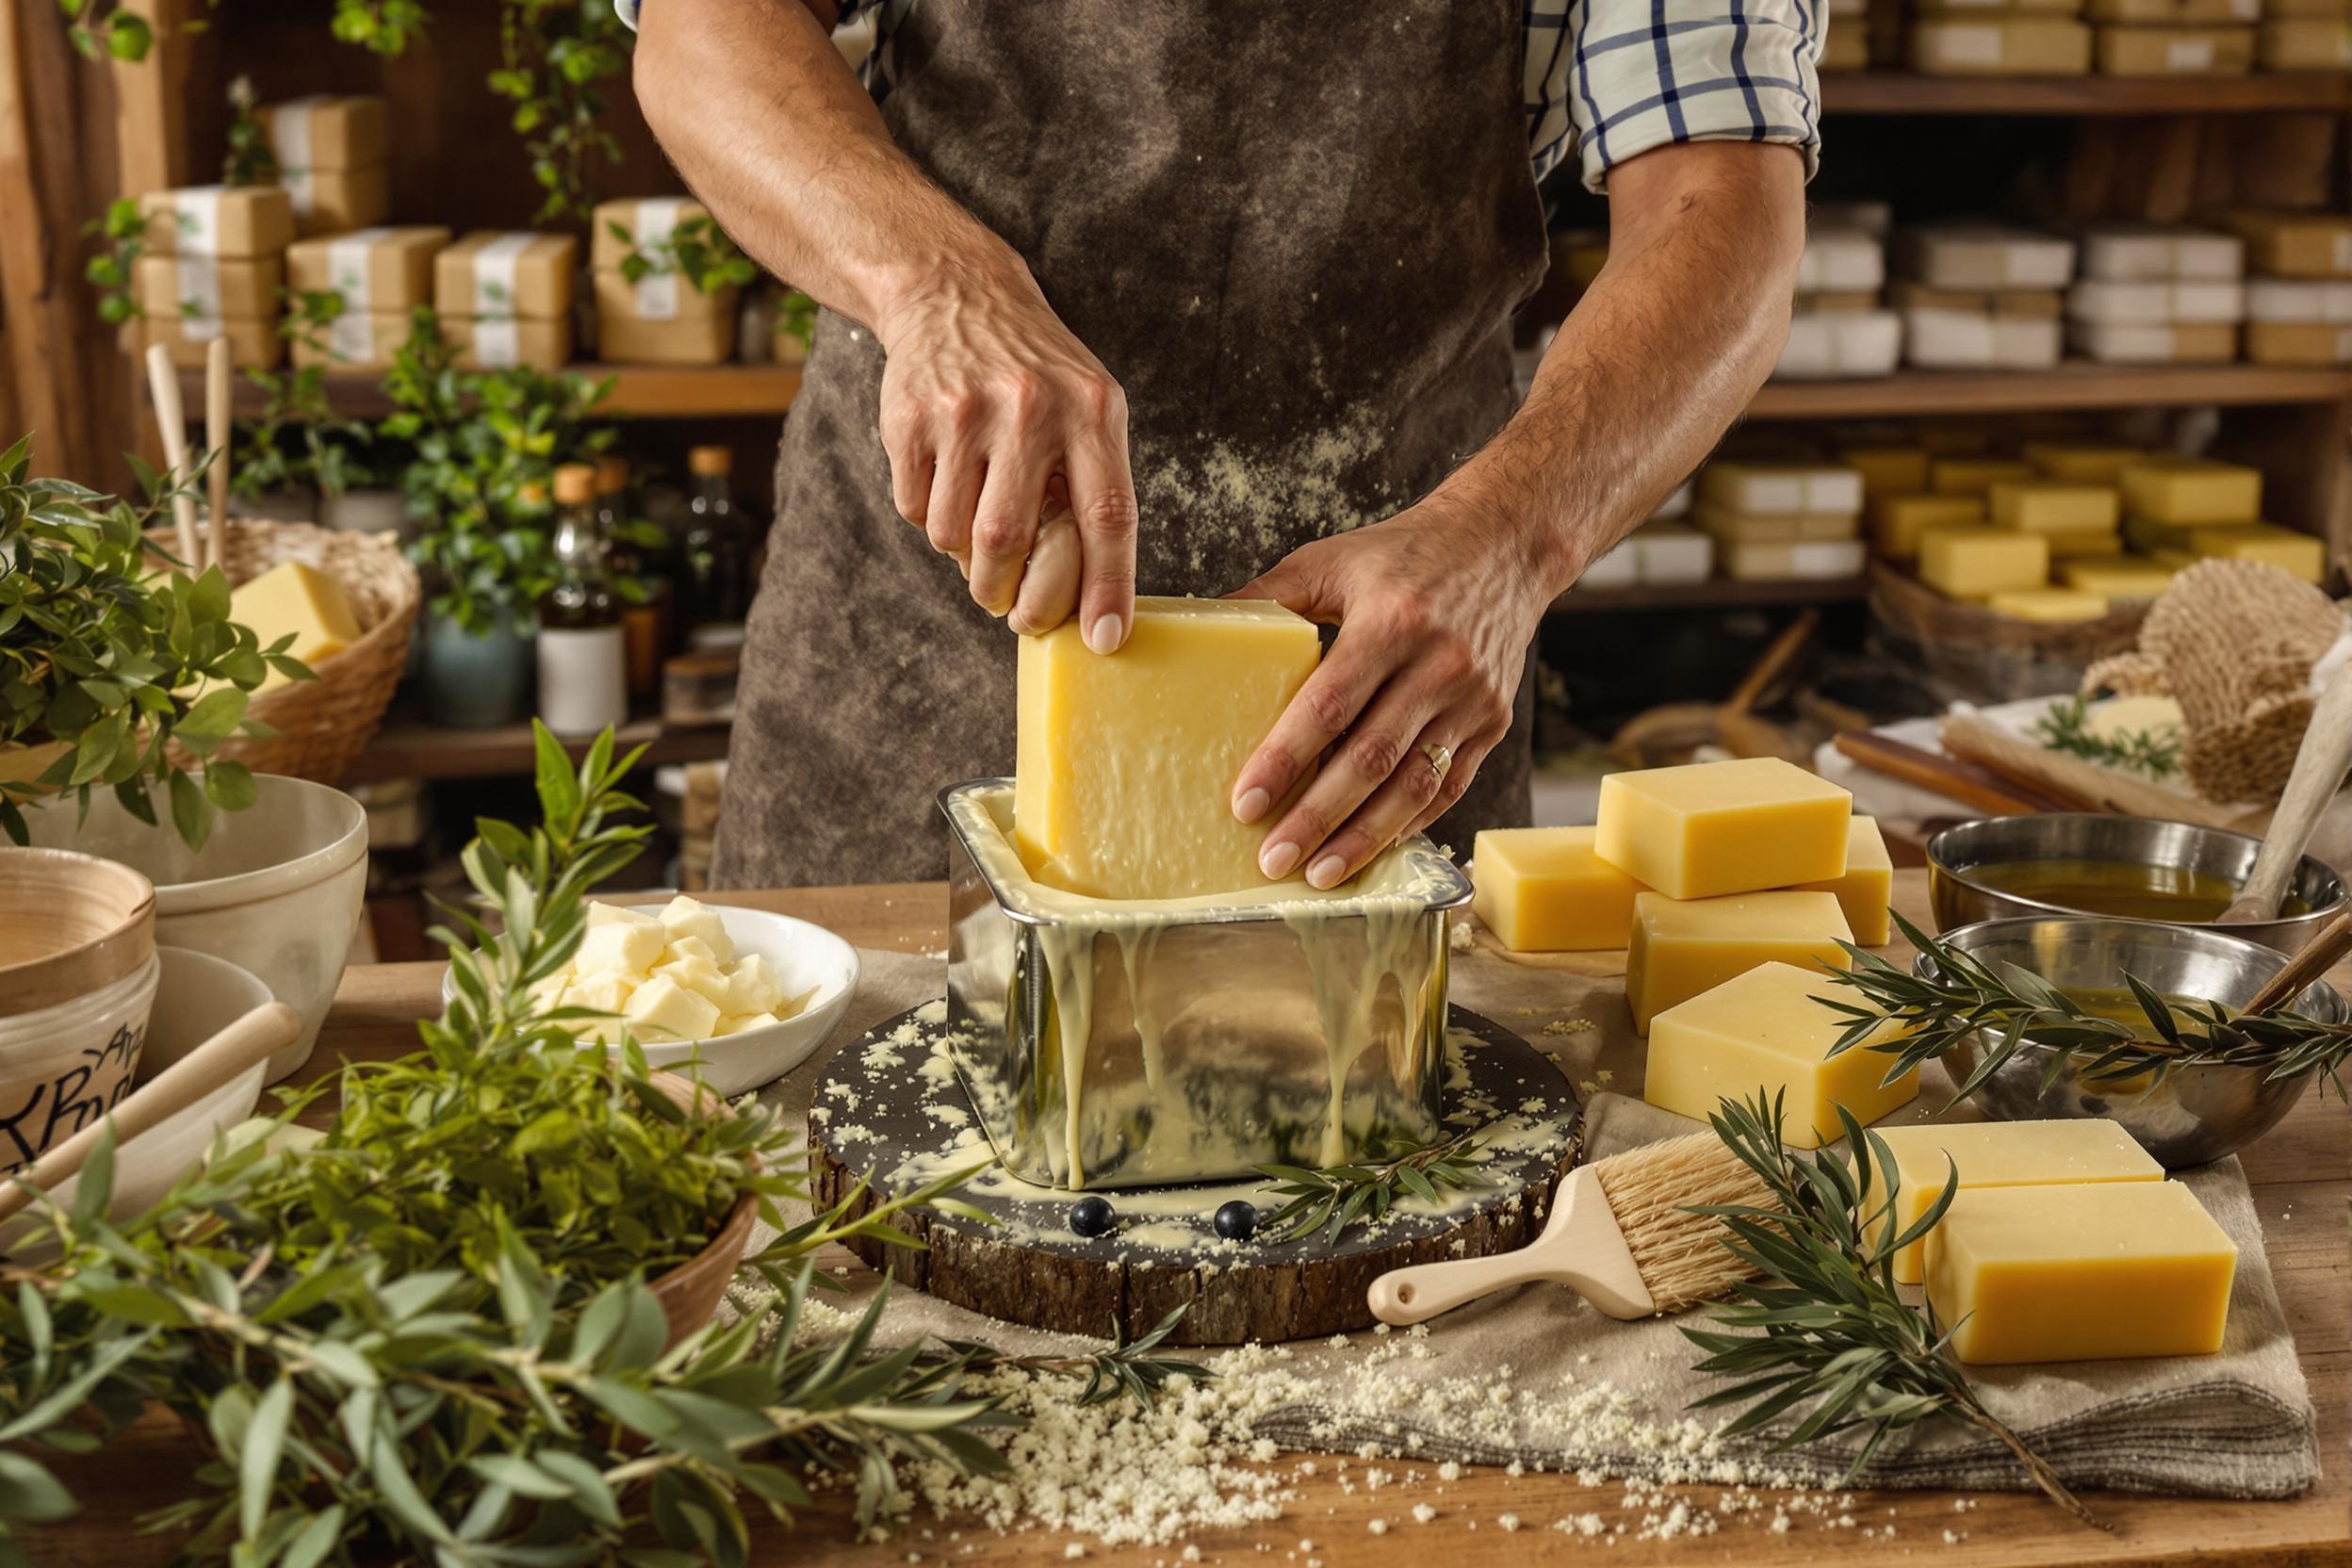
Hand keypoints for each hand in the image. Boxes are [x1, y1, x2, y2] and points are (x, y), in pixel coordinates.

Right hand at [875, 253, 1137, 648]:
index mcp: (1092, 411)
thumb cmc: (1036, 373)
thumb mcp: (1087, 406)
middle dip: (1008, 592)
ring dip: (965, 556)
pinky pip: (914, 509)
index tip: (1103, 640)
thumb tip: (1085, 598)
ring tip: (976, 524)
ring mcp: (964, 412)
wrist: (956, 293)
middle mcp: (1031, 409)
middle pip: (1012, 540)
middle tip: (1010, 607)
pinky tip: (944, 481)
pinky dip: (928, 517)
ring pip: (955, 534)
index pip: (1107, 515)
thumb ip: (1093, 487)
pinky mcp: (909, 419)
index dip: (1107, 586)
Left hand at [1228, 494, 1557, 887]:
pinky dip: (1408, 823)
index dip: (1285, 761)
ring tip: (1318, 874)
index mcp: (1391, 621)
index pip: (1328, 706)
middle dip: (1318, 818)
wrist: (1505, 545)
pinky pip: (1448, 786)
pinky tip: (1371, 847)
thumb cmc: (1407, 554)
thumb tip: (1202, 630)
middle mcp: (1438, 664)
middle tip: (1273, 859)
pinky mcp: (1492, 721)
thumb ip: (1269, 598)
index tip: (1247, 804)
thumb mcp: (1333, 560)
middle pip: (1371, 758)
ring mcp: (1471, 699)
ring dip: (1364, 837)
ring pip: (1414, 785)